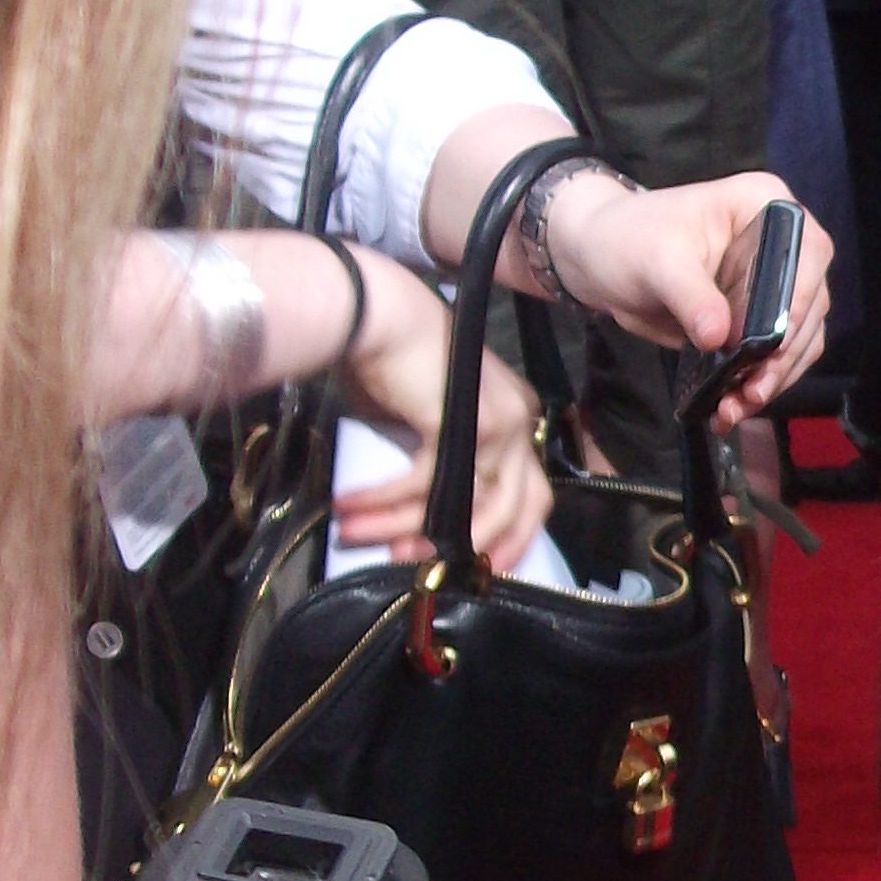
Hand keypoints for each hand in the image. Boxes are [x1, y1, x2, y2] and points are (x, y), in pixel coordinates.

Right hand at [332, 253, 551, 569]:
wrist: (375, 311)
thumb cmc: (392, 359)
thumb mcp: (427, 422)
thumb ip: (440, 463)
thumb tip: (420, 519)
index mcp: (515, 418)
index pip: (530, 494)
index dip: (507, 538)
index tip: (472, 569)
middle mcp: (517, 419)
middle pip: (515, 507)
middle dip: (467, 546)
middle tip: (413, 564)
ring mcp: (499, 421)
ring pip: (465, 503)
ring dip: (402, 525)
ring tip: (356, 533)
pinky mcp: (465, 423)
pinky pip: (424, 483)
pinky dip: (384, 500)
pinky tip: (349, 505)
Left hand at [525, 169, 833, 424]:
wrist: (600, 260)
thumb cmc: (627, 239)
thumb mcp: (656, 261)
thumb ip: (690, 296)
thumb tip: (719, 337)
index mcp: (764, 203)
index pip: (804, 249)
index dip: (797, 296)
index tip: (776, 341)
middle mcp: (782, 242)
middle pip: (809, 301)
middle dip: (784, 352)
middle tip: (753, 389)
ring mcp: (774, 283)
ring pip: (799, 336)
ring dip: (775, 376)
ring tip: (738, 406)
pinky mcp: (759, 317)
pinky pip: (776, 355)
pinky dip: (761, 382)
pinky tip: (733, 405)